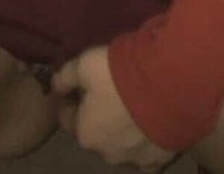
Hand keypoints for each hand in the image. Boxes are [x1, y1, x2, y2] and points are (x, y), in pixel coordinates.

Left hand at [52, 46, 175, 171]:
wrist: (168, 85)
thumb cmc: (120, 75)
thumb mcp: (85, 64)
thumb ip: (65, 76)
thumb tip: (55, 84)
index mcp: (85, 133)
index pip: (67, 118)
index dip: (71, 99)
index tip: (79, 85)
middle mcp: (106, 153)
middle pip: (95, 133)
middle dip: (98, 116)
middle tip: (110, 92)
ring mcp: (134, 159)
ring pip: (121, 146)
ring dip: (122, 131)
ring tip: (134, 106)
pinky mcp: (158, 159)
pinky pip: (146, 156)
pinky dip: (145, 144)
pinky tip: (150, 128)